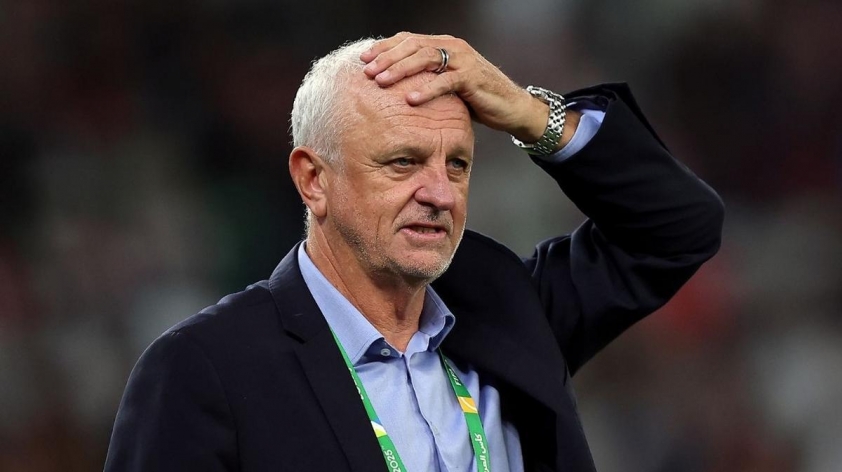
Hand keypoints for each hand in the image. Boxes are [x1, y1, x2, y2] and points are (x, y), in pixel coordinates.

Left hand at [360, 32, 578, 147]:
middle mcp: (452, 47)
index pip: (408, 40)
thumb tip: (394, 88)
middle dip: (387, 58)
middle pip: (413, 46)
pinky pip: (446, 81)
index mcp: (443, 45)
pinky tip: (410, 99)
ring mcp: (464, 60)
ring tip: (382, 82)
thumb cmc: (475, 98)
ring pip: (426, 58)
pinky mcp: (473, 78)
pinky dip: (427, 90)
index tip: (363, 59)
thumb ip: (426, 80)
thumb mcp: (446, 85)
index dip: (384, 48)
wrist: (510, 106)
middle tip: (367, 72)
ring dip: (401, 69)